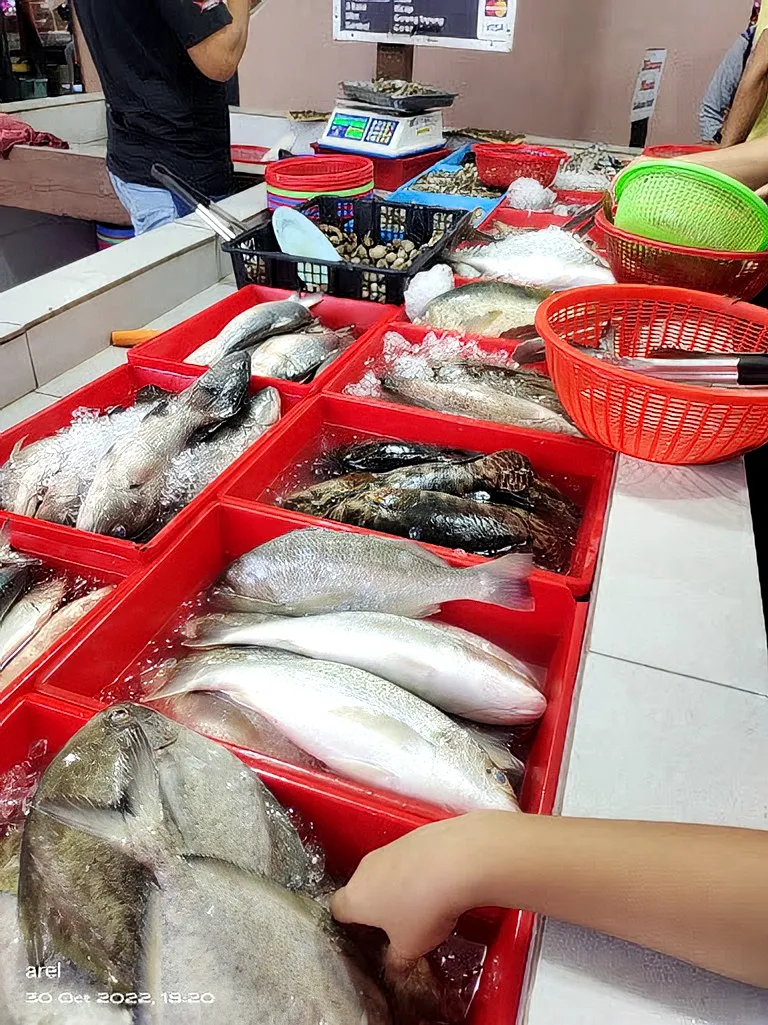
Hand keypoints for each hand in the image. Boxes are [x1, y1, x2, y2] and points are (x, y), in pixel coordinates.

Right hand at [331, 812, 510, 960]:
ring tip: (424, 904)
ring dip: (398, 887)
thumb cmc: (423, 908)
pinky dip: (417, 869)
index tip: (365, 936)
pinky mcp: (411, 836)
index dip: (348, 924)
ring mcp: (388, 848)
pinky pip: (407, 858)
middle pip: (362, 889)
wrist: (456, 860)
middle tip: (399, 926)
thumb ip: (396, 961)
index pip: (337, 911)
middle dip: (378, 907)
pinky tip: (439, 882)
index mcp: (355, 898)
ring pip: (385, 872)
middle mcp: (365, 869)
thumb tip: (395, 967)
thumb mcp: (410, 948)